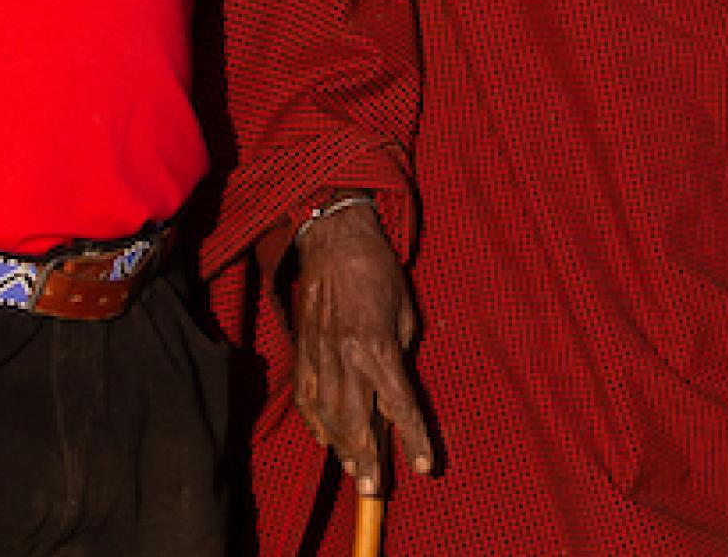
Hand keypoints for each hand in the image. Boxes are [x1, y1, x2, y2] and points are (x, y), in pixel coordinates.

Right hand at [288, 202, 437, 496]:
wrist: (334, 239)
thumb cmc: (379, 272)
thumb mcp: (405, 313)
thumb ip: (400, 355)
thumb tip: (395, 391)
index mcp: (378, 345)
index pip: (400, 405)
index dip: (414, 440)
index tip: (425, 467)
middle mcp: (346, 355)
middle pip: (356, 420)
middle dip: (366, 458)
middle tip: (373, 488)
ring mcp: (319, 354)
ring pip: (327, 414)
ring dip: (340, 447)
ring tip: (353, 469)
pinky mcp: (302, 349)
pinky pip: (304, 396)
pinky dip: (314, 422)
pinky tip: (324, 438)